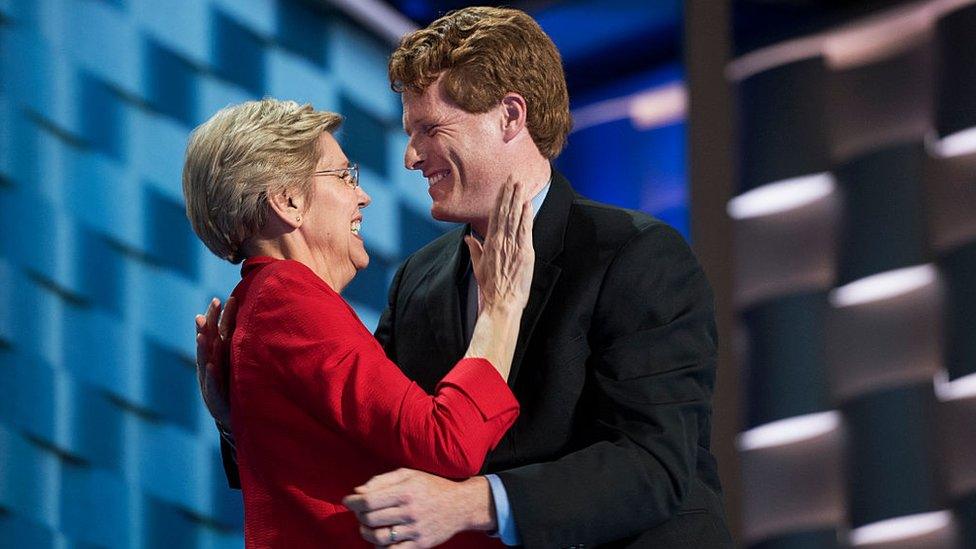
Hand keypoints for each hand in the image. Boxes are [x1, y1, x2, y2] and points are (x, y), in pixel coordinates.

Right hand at [194, 296, 237, 427]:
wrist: (230, 416)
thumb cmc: (232, 385)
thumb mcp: (234, 363)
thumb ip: (234, 343)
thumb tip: (245, 320)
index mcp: (217, 355)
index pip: (216, 332)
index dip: (217, 316)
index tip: (221, 299)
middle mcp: (211, 364)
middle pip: (209, 341)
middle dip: (209, 323)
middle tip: (212, 306)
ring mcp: (210, 380)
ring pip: (205, 360)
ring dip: (204, 345)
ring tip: (203, 332)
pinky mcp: (215, 396)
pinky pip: (212, 384)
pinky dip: (211, 374)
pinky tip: (211, 365)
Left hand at [342, 469, 494, 547]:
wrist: (461, 506)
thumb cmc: (432, 486)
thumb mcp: (409, 474)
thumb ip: (382, 480)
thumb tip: (358, 491)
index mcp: (406, 491)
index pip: (369, 500)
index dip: (353, 502)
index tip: (348, 501)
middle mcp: (410, 511)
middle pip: (370, 519)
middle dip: (359, 516)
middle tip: (360, 512)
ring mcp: (415, 530)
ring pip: (378, 537)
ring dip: (365, 533)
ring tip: (366, 526)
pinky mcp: (420, 545)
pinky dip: (379, 548)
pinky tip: (379, 539)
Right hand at [465, 178, 534, 313]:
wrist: (501, 302)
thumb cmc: (490, 288)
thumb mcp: (478, 267)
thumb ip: (474, 250)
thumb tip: (469, 238)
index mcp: (489, 243)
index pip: (494, 216)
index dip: (499, 200)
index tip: (503, 187)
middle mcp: (500, 241)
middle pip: (504, 212)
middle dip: (508, 193)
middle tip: (513, 177)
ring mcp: (512, 246)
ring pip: (515, 217)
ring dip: (518, 199)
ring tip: (521, 184)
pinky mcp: (525, 252)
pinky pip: (525, 229)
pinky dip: (526, 215)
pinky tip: (527, 203)